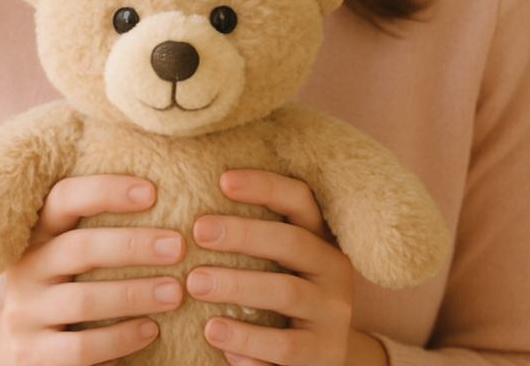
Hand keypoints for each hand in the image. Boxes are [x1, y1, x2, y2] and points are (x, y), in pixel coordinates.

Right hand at [0, 175, 184, 365]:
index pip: (64, 197)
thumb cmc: (73, 284)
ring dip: (135, 294)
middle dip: (133, 245)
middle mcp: (25, 269)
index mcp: (37, 232)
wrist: (31, 344)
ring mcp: (25, 315)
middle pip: (80, 248)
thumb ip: (105, 227)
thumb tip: (168, 194)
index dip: (105, 190)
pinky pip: (81, 349)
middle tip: (178, 246)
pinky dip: (120, 338)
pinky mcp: (34, 356)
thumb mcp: (76, 252)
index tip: (151, 192)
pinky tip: (151, 329)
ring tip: (175, 292)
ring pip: (83, 300)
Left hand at [185, 170, 387, 365]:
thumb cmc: (285, 291)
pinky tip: (216, 335)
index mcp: (320, 237)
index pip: (299, 199)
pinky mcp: (326, 355)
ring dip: (238, 286)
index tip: (223, 180)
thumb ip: (252, 236)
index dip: (265, 186)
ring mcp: (334, 313)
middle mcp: (334, 269)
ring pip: (287, 292)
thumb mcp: (280, 261)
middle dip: (243, 234)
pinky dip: (250, 342)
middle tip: (198, 232)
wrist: (326, 354)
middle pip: (291, 242)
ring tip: (195, 284)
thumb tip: (195, 209)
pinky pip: (286, 349)